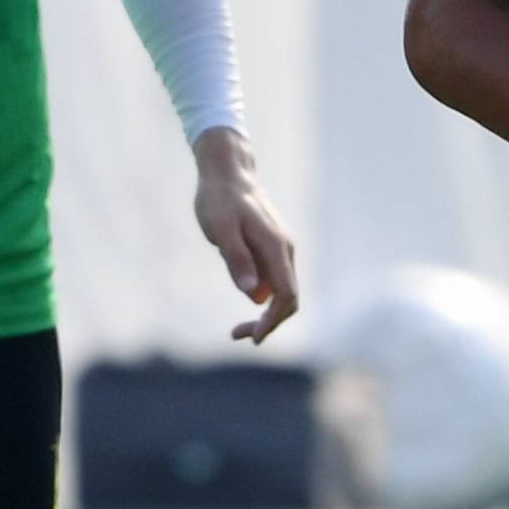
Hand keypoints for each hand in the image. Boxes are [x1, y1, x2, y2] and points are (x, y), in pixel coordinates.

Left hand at [192, 127, 301, 344]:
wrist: (227, 171)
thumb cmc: (219, 199)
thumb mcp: (221, 229)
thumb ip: (237, 259)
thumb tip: (253, 295)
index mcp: (276, 247)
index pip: (286, 294)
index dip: (273, 320)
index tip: (253, 338)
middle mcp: (284, 250)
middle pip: (288, 298)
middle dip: (269, 322)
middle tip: (237, 335)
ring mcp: (280, 248)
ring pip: (281, 291)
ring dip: (265, 312)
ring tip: (236, 329)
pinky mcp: (271, 247)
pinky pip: (273, 279)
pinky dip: (262, 295)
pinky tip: (241, 291)